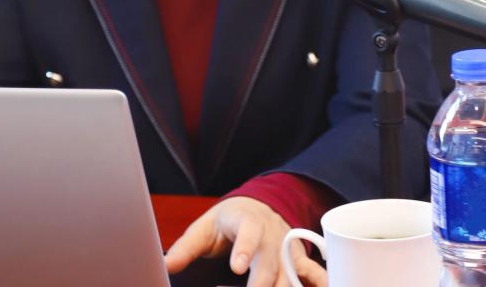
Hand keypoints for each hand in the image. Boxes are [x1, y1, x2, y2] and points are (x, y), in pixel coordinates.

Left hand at [164, 196, 323, 286]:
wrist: (258, 207)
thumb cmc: (228, 222)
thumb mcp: (204, 228)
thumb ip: (186, 248)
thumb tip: (167, 265)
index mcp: (248, 220)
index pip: (249, 232)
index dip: (245, 249)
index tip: (238, 267)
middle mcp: (273, 233)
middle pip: (272, 260)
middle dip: (263, 282)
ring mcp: (289, 248)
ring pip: (293, 273)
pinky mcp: (300, 261)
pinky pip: (315, 275)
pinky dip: (318, 284)